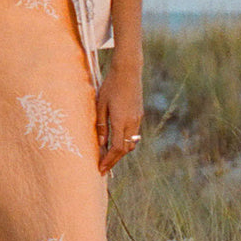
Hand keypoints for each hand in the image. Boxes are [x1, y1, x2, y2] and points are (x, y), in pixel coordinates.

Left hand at [95, 58, 143, 175]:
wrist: (128, 71)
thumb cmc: (110, 86)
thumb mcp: (101, 105)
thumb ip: (101, 125)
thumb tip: (101, 144)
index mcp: (121, 121)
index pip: (116, 148)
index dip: (108, 161)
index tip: (100, 169)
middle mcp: (132, 122)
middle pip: (125, 149)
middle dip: (114, 160)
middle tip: (103, 168)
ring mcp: (137, 119)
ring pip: (131, 143)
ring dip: (120, 152)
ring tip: (108, 157)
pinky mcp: (139, 115)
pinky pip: (133, 134)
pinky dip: (125, 142)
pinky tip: (116, 142)